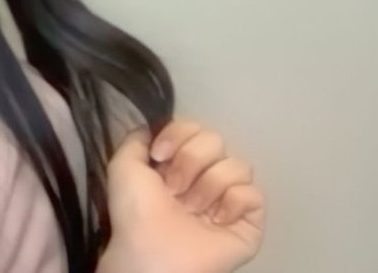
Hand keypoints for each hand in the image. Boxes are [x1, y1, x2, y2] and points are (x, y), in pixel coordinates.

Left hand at [103, 118, 265, 272]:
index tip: (159, 155)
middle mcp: (204, 178)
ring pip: (237, 165)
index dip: (178, 135)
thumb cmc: (135, 212)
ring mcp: (228, 199)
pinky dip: (232, 203)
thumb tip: (154, 126)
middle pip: (216, 140)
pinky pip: (253, 193)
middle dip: (190, 161)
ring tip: (191, 210)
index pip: (194, 128)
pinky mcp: (249, 221)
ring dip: (208, 186)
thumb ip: (138, 138)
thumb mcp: (124, 165)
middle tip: (173, 189)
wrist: (151, 250)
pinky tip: (215, 220)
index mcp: (177, 164)